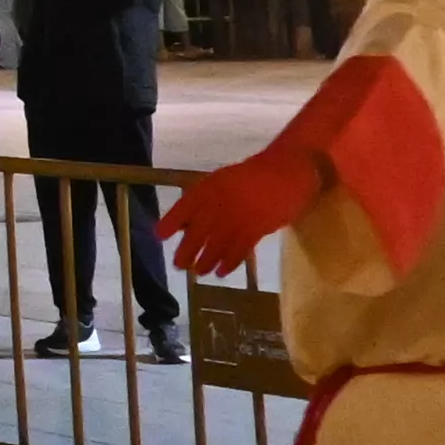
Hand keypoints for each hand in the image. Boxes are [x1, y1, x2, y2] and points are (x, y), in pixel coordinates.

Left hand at [162, 137, 312, 275]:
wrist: (286, 173)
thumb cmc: (252, 177)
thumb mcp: (222, 180)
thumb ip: (205, 200)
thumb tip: (187, 223)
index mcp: (208, 188)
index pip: (183, 208)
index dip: (169, 223)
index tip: (159, 237)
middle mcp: (218, 204)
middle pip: (196, 234)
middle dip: (185, 252)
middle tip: (179, 265)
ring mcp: (236, 219)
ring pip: (215, 247)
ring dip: (204, 262)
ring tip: (198, 272)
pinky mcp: (255, 230)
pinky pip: (237, 252)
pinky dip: (228, 264)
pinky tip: (221, 272)